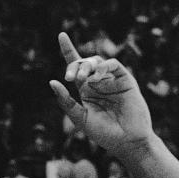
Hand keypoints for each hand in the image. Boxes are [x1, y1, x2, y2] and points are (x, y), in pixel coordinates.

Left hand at [49, 33, 153, 159]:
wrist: (126, 142)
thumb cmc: (103, 133)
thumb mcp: (80, 118)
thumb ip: (66, 101)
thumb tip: (52, 82)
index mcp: (86, 89)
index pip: (75, 65)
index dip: (68, 49)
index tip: (61, 35)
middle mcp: (98, 82)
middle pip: (84, 62)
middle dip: (75, 66)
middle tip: (71, 78)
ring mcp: (112, 80)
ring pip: (97, 61)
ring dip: (88, 66)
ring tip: (84, 79)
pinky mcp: (125, 80)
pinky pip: (113, 65)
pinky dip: (103, 66)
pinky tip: (96, 76)